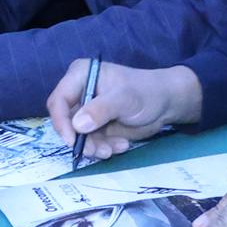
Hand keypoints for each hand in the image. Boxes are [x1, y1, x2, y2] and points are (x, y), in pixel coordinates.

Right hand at [46, 61, 198, 159]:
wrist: (167, 103)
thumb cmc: (146, 91)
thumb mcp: (125, 98)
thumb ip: (101, 109)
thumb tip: (78, 125)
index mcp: (80, 76)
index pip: (58, 100)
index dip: (61, 121)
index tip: (72, 140)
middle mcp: (79, 93)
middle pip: (65, 122)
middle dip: (81, 139)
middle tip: (99, 150)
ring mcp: (87, 111)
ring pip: (78, 136)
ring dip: (95, 147)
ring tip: (114, 149)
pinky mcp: (96, 126)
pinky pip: (91, 142)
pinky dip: (104, 148)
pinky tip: (122, 145)